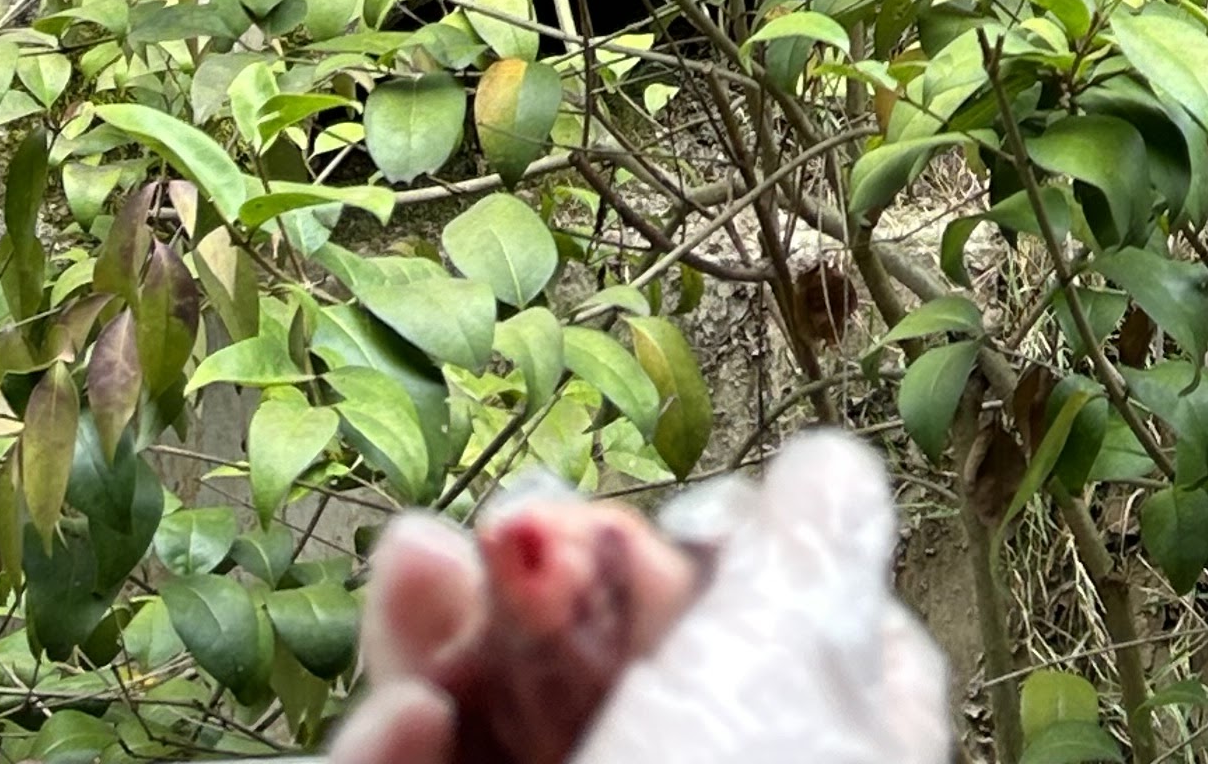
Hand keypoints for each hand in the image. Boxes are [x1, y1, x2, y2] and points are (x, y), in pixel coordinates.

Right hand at [332, 440, 949, 763]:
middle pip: (600, 665)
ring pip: (481, 724)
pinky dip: (383, 751)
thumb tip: (824, 472)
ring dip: (436, 632)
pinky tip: (402, 718)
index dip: (707, 559)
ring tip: (416, 574)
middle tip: (511, 532)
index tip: (660, 528)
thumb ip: (817, 550)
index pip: (773, 637)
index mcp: (808, 757)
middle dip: (535, 572)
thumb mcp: (801, 666)